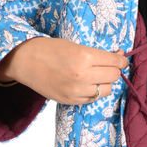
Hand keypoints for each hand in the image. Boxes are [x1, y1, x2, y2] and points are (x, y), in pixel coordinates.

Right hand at [0, 37, 128, 104]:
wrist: (25, 61)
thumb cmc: (50, 49)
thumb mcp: (76, 46)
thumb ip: (97, 54)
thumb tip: (119, 56)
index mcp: (85, 57)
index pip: (116, 62)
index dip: (121, 60)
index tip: (121, 58)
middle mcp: (83, 76)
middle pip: (114, 76)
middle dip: (114, 70)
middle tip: (108, 65)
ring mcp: (77, 91)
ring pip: (106, 90)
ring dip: (105, 82)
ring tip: (96, 75)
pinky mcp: (71, 101)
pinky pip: (93, 98)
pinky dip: (93, 91)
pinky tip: (86, 83)